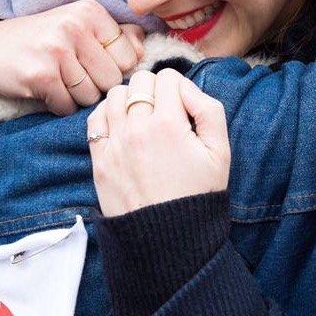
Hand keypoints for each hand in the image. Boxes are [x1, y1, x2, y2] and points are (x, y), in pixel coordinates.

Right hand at [0, 0, 145, 115]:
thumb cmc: (37, 40)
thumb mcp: (76, 26)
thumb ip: (115, 34)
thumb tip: (144, 48)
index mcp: (90, 11)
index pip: (128, 57)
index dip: (111, 69)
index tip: (89, 63)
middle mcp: (74, 26)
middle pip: (111, 80)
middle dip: (94, 86)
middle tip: (70, 76)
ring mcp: (56, 50)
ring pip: (91, 96)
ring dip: (75, 98)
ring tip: (57, 81)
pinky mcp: (40, 75)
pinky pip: (67, 107)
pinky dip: (56, 106)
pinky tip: (43, 90)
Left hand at [87, 69, 229, 216]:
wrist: (167, 237)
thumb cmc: (197, 195)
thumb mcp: (220, 152)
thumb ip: (209, 110)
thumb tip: (186, 88)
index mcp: (169, 123)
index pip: (167, 77)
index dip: (178, 87)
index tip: (181, 106)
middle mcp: (137, 129)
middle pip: (139, 81)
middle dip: (154, 89)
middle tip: (163, 110)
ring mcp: (114, 144)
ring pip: (114, 95)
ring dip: (129, 99)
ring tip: (141, 117)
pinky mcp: (100, 160)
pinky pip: (95, 120)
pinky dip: (107, 114)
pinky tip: (121, 126)